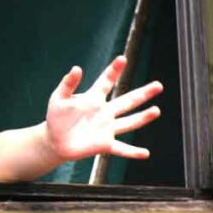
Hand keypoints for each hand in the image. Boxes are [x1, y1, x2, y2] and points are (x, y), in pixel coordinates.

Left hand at [45, 56, 161, 160]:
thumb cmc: (57, 117)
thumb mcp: (58, 98)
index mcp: (93, 99)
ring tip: (156, 111)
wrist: (55, 140)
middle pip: (127, 101)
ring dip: (143, 117)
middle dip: (143, 93)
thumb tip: (76, 68)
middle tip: (158, 85)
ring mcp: (106, 128)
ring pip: (129, 122)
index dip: (114, 71)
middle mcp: (104, 112)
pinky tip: (145, 153)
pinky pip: (121, 148)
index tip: (122, 58)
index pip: (106, 82)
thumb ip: (68, 84)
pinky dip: (133, 152)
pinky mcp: (104, 145)